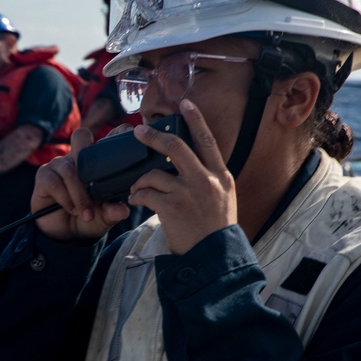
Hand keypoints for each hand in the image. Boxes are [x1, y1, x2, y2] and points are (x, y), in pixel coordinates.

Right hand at [32, 127, 130, 240]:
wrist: (63, 235)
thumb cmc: (86, 219)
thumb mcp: (103, 218)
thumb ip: (112, 212)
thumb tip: (124, 210)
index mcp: (96, 163)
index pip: (105, 140)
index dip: (115, 134)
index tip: (128, 140)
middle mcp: (76, 159)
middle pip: (81, 136)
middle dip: (89, 152)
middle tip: (98, 181)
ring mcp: (59, 165)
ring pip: (70, 169)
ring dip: (80, 194)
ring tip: (86, 214)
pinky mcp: (44, 176)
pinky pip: (54, 182)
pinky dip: (65, 198)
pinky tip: (72, 209)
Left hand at [128, 99, 235, 253]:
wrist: (215, 257)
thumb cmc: (216, 230)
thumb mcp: (223, 199)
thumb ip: (209, 179)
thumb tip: (189, 162)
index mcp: (222, 176)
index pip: (208, 140)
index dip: (196, 119)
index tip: (185, 103)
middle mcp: (206, 181)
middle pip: (176, 147)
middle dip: (153, 137)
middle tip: (138, 132)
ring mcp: (189, 194)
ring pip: (154, 173)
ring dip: (140, 180)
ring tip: (136, 189)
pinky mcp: (172, 208)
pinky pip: (146, 193)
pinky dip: (137, 196)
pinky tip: (137, 200)